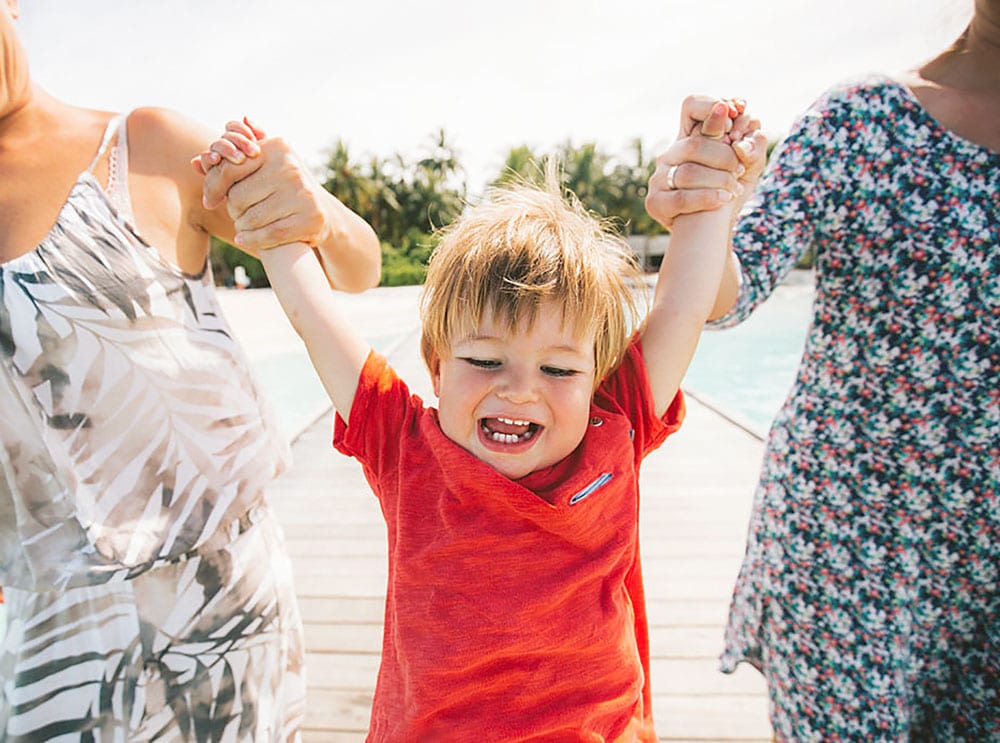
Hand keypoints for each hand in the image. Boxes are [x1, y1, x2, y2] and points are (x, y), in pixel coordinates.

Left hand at [196, 119, 332, 252]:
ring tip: (244, 225)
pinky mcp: (310, 219)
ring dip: (242, 226)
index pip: (230, 167)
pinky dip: (252, 240)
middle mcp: (291, 167)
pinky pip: (269, 234)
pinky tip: (245, 239)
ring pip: (251, 218)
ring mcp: (303, 193)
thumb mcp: (263, 166)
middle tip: (237, 213)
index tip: (210, 200)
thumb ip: (230, 161)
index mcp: (277, 147)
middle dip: (233, 209)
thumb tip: (196, 162)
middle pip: (238, 197)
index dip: (214, 186)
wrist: (321, 211)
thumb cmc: (282, 187)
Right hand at [645, 96, 766, 229]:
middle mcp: (671, 153)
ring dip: (720, 179)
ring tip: (736, 188)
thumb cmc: (730, 190)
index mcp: (690, 136)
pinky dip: (707, 197)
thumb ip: (753, 145)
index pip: (692, 106)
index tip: (736, 113)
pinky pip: (681, 198)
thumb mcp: (750, 165)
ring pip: (688, 171)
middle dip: (725, 156)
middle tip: (741, 169)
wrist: (714, 229)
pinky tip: (724, 198)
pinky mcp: (655, 202)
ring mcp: (659, 178)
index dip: (711, 106)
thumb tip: (740, 142)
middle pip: (695, 144)